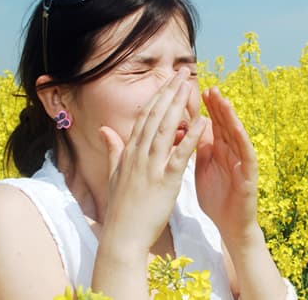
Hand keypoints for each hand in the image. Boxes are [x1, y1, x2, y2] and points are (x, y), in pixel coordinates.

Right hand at [98, 69, 206, 255]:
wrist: (123, 236)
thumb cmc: (122, 207)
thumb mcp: (115, 174)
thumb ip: (114, 149)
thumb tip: (105, 129)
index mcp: (130, 152)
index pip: (145, 117)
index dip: (157, 96)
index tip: (167, 80)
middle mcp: (139, 155)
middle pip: (155, 116)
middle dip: (169, 92)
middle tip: (181, 72)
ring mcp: (151, 167)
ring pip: (165, 129)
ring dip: (178, 105)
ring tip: (189, 86)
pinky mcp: (165, 181)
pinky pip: (179, 155)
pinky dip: (190, 137)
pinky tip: (202, 121)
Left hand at [195, 86, 259, 242]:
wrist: (229, 225)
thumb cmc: (216, 197)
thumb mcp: (202, 168)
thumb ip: (199, 149)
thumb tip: (190, 128)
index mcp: (218, 150)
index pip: (212, 123)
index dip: (205, 108)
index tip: (196, 91)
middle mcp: (232, 152)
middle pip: (225, 124)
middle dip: (217, 106)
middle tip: (210, 88)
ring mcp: (241, 162)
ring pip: (237, 135)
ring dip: (231, 117)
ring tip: (224, 100)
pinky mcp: (249, 175)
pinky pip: (246, 154)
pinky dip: (242, 140)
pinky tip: (236, 128)